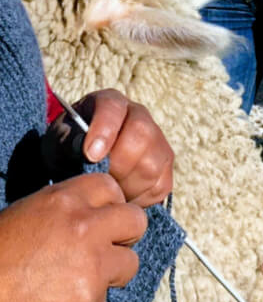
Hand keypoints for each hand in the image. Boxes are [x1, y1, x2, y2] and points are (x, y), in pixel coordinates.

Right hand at [0, 173, 146, 301]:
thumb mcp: (30, 213)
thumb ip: (69, 208)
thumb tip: (98, 210)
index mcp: (66, 200)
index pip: (111, 187)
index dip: (110, 204)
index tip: (105, 218)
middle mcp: (85, 226)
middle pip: (136, 221)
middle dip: (126, 235)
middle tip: (108, 248)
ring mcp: (91, 264)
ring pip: (129, 263)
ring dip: (110, 273)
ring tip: (79, 280)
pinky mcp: (88, 299)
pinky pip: (102, 301)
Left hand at [45, 89, 172, 207]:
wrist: (79, 165)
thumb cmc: (67, 150)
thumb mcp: (58, 142)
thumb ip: (67, 142)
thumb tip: (90, 153)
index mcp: (110, 103)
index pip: (113, 108)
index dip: (105, 130)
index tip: (90, 156)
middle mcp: (139, 115)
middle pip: (142, 135)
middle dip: (118, 164)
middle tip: (99, 181)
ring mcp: (157, 140)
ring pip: (153, 165)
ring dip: (127, 186)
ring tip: (108, 193)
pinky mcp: (165, 166)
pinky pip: (159, 186)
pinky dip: (139, 198)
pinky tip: (121, 197)